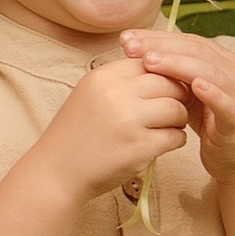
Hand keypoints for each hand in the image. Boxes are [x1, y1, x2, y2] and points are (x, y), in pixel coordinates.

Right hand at [39, 53, 191, 199]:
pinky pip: (175, 136)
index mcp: (103, 76)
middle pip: (168, 83)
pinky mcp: (138, 147)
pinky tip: (164, 144)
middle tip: (173, 110)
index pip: (150, 62)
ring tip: (168, 127)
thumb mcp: (90, 95)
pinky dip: (175, 140)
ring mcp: (128, 120)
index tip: (165, 90)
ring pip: (176, 109)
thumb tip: (163, 72)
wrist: (56, 173)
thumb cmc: (76, 135)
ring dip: (178, 119)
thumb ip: (121, 82)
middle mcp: (115, 94)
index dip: (164, 75)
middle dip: (177, 97)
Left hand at [123, 26, 234, 179]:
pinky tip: (196, 86)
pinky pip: (225, 102)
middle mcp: (229, 69)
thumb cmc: (210, 121)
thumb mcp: (186, 93)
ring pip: (208, 70)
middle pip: (193, 49)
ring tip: (151, 61)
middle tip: (130, 48)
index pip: (184, 40)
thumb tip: (135, 55)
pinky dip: (212, 92)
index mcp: (217, 58)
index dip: (154, 37)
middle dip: (160, 46)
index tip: (125, 39)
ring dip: (178, 64)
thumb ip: (170, 75)